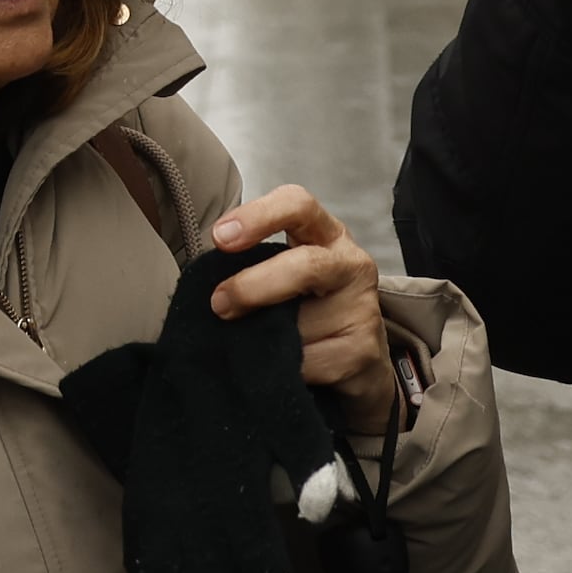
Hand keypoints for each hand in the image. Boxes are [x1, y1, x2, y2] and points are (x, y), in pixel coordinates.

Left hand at [206, 188, 396, 433]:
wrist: (358, 363)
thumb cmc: (308, 308)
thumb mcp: (284, 277)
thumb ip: (254, 267)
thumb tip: (207, 284)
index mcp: (325, 234)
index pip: (297, 204)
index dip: (257, 217)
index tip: (219, 239)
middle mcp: (350, 262)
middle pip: (305, 265)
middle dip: (254, 286)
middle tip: (219, 304)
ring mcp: (363, 306)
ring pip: (302, 323)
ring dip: (268, 338)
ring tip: (261, 346)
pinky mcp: (365, 349)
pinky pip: (309, 361)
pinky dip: (285, 367)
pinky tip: (285, 368)